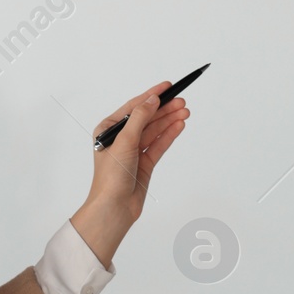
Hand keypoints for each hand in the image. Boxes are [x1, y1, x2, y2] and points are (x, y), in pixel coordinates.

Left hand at [74, 81, 190, 259]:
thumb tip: (151, 99)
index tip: (167, 86)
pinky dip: (169, 135)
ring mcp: (133, 151)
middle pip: (147, 118)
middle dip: (164, 108)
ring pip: (155, 130)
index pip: (133, 107)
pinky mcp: (144, 163)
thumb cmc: (110, 177)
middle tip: (181, 100)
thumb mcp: (124, 141)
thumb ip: (139, 118)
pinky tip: (179, 125)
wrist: (114, 207)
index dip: (151, 95)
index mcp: (108, 129)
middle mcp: (120, 139)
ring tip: (185, 111)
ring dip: (169, 120)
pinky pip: (159, 144)